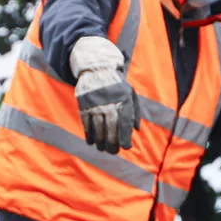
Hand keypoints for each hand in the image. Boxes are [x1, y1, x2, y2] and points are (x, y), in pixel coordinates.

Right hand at [69, 36, 140, 153]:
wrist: (97, 69)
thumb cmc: (117, 85)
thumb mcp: (130, 93)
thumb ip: (135, 111)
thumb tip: (136, 130)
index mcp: (123, 100)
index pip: (125, 123)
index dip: (125, 137)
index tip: (125, 147)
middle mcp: (109, 103)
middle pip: (111, 128)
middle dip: (112, 143)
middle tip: (113, 151)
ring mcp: (96, 104)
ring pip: (98, 127)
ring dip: (100, 141)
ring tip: (102, 148)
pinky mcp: (84, 104)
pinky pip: (86, 123)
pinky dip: (88, 134)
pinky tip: (91, 142)